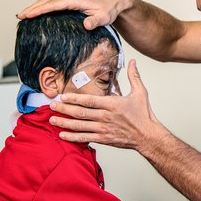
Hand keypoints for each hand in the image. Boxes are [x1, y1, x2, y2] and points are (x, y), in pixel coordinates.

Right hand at [17, 0, 134, 29]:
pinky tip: (38, 11)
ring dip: (36, 5)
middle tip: (20, 16)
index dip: (39, 9)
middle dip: (33, 7)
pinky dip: (43, 3)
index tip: (27, 15)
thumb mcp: (105, 17)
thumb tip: (86, 25)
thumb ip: (95, 21)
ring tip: (24, 14)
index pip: (53, 3)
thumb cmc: (109, 8)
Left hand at [48, 59, 162, 149]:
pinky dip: (73, 137)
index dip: (75, 98)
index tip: (63, 96)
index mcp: (112, 104)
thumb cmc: (144, 115)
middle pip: (81, 113)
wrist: (148, 136)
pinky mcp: (104, 139)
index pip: (90, 100)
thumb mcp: (141, 93)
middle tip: (52, 105)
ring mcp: (103, 129)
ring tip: (52, 120)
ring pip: (80, 126)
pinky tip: (62, 135)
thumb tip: (132, 61)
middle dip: (64, 109)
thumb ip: (134, 76)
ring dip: (64, 123)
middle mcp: (106, 117)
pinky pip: (85, 138)